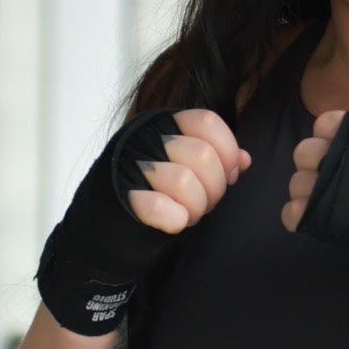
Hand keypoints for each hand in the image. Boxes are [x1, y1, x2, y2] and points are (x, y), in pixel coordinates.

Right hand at [36, 105, 250, 335]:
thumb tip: (244, 160)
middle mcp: (144, 139)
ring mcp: (129, 167)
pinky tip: (175, 222)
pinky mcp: (120, 198)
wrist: (105, 226)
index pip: (206, 122)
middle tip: (205, 203)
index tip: (230, 174)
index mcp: (163, 124)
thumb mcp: (186, 167)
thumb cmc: (154, 192)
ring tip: (187, 213)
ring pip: (184, 181)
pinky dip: (173, 217)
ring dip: (195, 206)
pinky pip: (158, 206)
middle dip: (215, 188)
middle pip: (201, 155)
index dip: (227, 150)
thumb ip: (215, 157)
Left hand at [280, 107, 348, 348]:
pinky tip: (322, 223)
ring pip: (296, 182)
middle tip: (336, 184)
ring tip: (333, 206)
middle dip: (316, 164)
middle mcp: (342, 158)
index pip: (327, 123)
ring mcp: (329, 190)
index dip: (331, 137)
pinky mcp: (323, 223)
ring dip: (308, 192)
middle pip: (304, 152)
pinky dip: (301, 217)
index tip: (343, 152)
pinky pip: (291, 214)